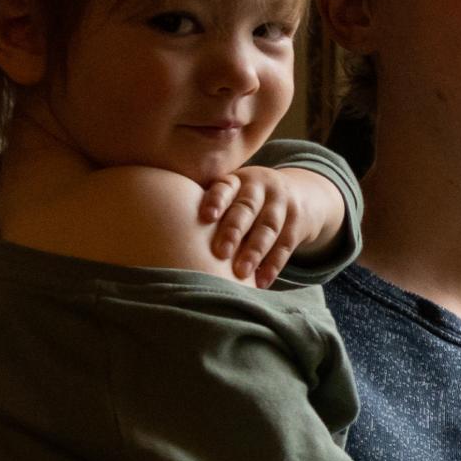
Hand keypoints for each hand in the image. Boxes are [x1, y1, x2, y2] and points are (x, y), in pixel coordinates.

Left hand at [196, 164, 340, 287]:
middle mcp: (261, 187)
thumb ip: (210, 206)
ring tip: (241, 273)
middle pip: (247, 208)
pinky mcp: (298, 222)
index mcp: (238, 180)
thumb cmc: (247, 200)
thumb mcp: (233, 192)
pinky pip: (286, 245)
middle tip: (219, 253)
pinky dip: (274, 264)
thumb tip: (159, 228)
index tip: (205, 217)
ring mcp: (282, 203)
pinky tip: (262, 281)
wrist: (300, 193)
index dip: (216, 200)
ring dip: (255, 250)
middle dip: (234, 230)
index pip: (225, 187)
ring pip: (269, 227)